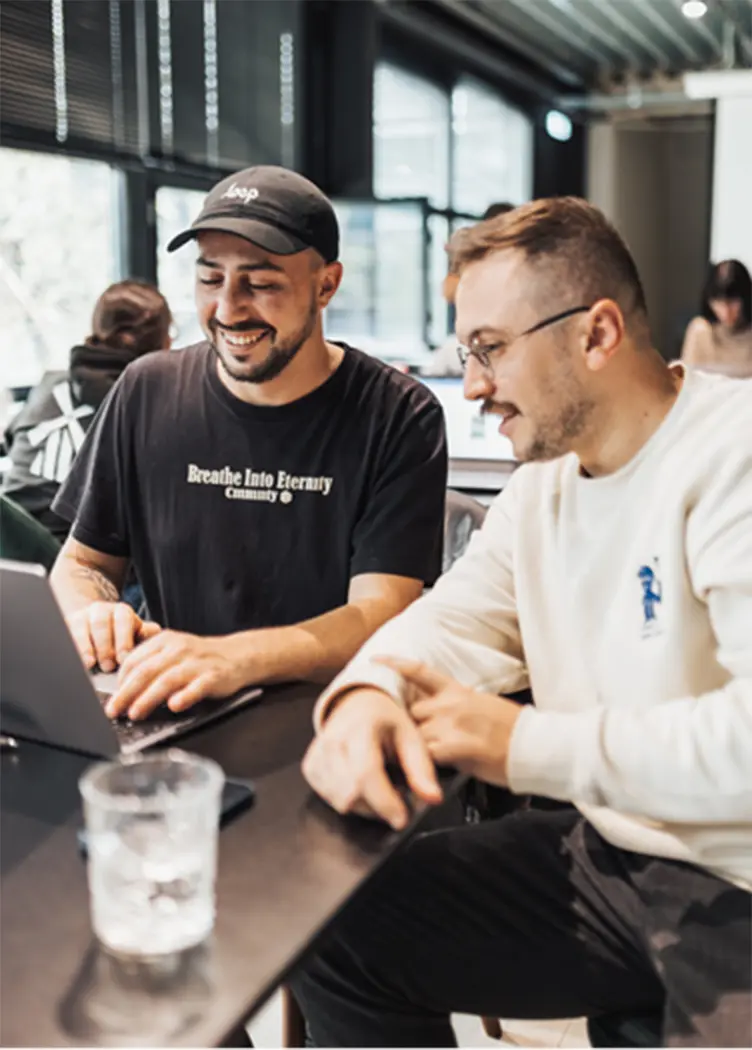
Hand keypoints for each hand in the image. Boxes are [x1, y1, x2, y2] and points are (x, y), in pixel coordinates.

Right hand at [67, 601, 161, 671]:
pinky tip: (71, 660)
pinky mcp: (65, 625)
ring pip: (80, 628)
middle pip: (100, 624)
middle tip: (108, 666)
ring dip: (84, 648)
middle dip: (105, 646)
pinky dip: (68, 647)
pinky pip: (64, 635)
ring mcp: (81, 617)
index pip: (123, 621)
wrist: (95, 622)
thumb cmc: (120, 634)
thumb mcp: (136, 632)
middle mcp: (100, 610)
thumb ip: (146, 633)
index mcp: (121, 612)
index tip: (123, 659)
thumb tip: (157, 632)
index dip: (123, 640)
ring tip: (89, 664)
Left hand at [105, 631, 246, 720]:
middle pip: (146, 671)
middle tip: (114, 711)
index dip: (120, 682)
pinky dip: (185, 696)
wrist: (237, 655)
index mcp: (165, 641)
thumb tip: (122, 686)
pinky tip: (174, 705)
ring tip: (135, 713)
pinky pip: (197, 687)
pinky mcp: (214, 676)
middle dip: (126, 693)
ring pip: (167, 680)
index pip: (134, 661)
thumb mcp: (173, 651)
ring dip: (148, 698)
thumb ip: (150, 662)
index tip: (112, 698)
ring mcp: (197, 663)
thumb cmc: (200, 658)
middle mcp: (179, 649)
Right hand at [302, 688, 442, 829]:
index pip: (366, 773)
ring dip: (364, 805)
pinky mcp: (310, 768)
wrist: (357, 705)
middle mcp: (332, 740)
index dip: (384, 801)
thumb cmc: (387, 722)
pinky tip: (360, 785)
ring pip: (340, 801)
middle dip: (378, 805)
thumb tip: (434, 799)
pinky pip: (329, 799)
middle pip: (351, 793)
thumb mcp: (411, 737)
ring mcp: (317, 754)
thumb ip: (422, 769)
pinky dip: (349, 800)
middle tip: (396, 796)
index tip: (402, 819)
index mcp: (360, 727)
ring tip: (380, 786)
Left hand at [377, 657, 522, 786]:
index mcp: (457, 691)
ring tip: (416, 762)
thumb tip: (434, 717)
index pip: (419, 671)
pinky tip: (425, 773)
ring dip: (414, 750)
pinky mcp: (456, 746)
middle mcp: (451, 703)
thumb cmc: (512, 730)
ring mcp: (452, 723)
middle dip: (407, 727)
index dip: (395, 664)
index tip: (376, 660)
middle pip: (410, 711)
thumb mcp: (481, 705)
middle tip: (405, 743)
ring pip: (415, 734)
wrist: (535, 745)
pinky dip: (423, 766)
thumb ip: (453, 708)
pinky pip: (426, 755)